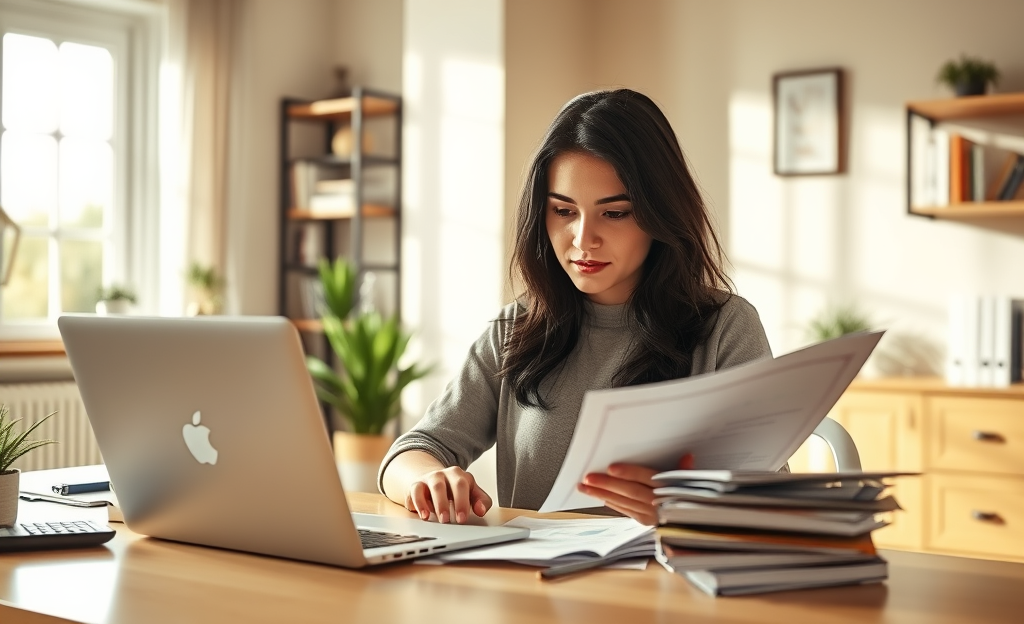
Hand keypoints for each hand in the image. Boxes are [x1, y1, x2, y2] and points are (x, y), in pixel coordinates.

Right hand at [405, 466, 492, 523]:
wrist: (429, 481)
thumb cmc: (451, 490)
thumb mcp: (469, 493)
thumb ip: (480, 501)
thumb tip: (481, 510)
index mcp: (461, 476)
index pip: (466, 484)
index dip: (465, 502)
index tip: (463, 518)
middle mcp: (446, 474)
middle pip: (455, 483)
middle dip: (457, 502)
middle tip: (456, 520)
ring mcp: (431, 478)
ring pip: (437, 486)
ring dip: (440, 504)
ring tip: (442, 519)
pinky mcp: (416, 485)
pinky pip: (417, 491)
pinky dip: (420, 504)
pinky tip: (425, 515)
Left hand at [577, 454, 693, 525]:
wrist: (692, 525)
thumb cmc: (687, 498)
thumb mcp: (690, 482)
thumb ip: (684, 470)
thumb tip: (687, 457)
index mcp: (670, 490)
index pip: (647, 479)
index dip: (630, 473)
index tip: (612, 468)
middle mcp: (659, 503)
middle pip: (631, 492)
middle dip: (608, 485)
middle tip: (589, 478)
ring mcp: (652, 515)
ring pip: (624, 503)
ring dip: (603, 494)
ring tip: (586, 487)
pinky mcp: (645, 522)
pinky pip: (626, 512)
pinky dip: (613, 504)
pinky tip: (601, 497)